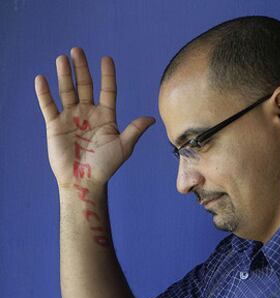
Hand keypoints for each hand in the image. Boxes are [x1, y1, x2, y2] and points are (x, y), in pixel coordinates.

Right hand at [35, 47, 154, 187]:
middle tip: (77, 50)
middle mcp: (88, 113)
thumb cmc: (106, 166)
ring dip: (64, 75)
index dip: (107, 75)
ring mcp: (71, 118)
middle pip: (85, 85)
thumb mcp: (124, 146)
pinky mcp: (55, 125)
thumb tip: (152, 118)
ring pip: (67, 91)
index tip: (106, 58)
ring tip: (62, 58)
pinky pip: (48, 106)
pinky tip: (42, 79)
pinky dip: (44, 93)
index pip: (107, 90)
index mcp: (106, 116)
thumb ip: (135, 129)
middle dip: (81, 68)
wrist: (85, 181)